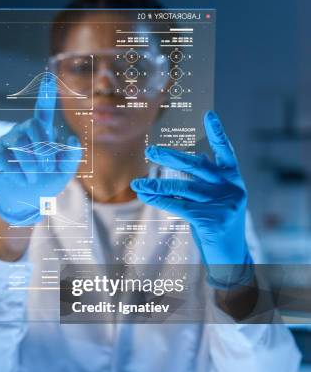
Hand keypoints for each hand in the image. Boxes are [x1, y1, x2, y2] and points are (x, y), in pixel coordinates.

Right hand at [0, 75, 81, 225]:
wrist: (26, 202)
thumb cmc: (47, 181)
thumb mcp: (64, 171)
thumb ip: (72, 156)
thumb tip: (73, 139)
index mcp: (41, 133)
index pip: (43, 111)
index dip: (46, 95)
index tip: (49, 78)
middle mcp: (23, 132)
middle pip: (34, 127)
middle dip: (44, 149)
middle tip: (47, 168)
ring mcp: (6, 143)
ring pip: (20, 145)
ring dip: (31, 165)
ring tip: (34, 178)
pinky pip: (5, 159)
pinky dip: (17, 174)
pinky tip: (21, 180)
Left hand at [130, 111, 252, 286]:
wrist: (231, 257)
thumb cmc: (219, 223)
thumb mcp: (217, 198)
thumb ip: (208, 180)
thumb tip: (196, 158)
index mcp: (234, 178)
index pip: (225, 151)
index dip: (218, 133)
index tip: (208, 114)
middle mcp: (232, 188)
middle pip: (198, 167)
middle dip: (171, 157)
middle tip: (150, 150)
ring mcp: (225, 205)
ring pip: (184, 189)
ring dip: (158, 185)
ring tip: (138, 183)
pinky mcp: (214, 221)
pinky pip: (180, 207)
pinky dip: (161, 200)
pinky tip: (146, 195)